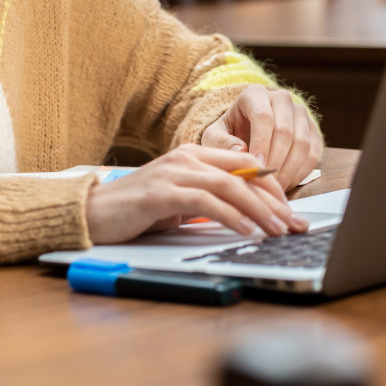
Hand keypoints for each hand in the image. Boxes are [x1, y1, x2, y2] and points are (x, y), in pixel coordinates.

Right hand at [83, 144, 308, 244]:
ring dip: (258, 210)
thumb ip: (207, 199)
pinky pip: (205, 202)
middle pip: (242, 175)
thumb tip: (244, 212)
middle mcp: (186, 158)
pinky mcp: (161, 193)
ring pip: (229, 186)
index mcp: (192, 155)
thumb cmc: (136, 210)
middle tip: (294, 223)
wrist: (91, 212)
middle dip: (274, 201)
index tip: (290, 209)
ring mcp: (173, 173)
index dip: (272, 187)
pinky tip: (245, 230)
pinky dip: (230, 216)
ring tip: (277, 229)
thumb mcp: (179, 201)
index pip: (244, 165)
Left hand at [200, 86, 323, 190]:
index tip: (257, 166)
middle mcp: (281, 98)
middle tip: (265, 182)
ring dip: (290, 169)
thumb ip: (221, 143)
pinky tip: (287, 183)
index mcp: (255, 94)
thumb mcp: (214, 137)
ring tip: (274, 186)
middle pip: (285, 130)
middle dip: (276, 161)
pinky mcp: (312, 130)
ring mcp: (300, 113)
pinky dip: (301, 172)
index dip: (261, 143)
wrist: (244, 133)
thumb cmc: (228, 135)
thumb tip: (242, 150)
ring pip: (302, 142)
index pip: (263, 116)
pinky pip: (314, 153)